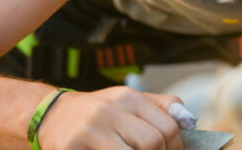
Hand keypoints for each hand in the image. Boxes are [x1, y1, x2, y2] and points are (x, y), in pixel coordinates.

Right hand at [38, 86, 185, 148]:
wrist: (52, 114)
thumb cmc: (99, 112)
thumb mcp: (128, 101)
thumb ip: (160, 107)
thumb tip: (189, 121)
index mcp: (129, 97)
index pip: (167, 126)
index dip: (176, 148)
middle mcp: (110, 110)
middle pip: (152, 142)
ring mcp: (90, 130)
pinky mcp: (72, 147)